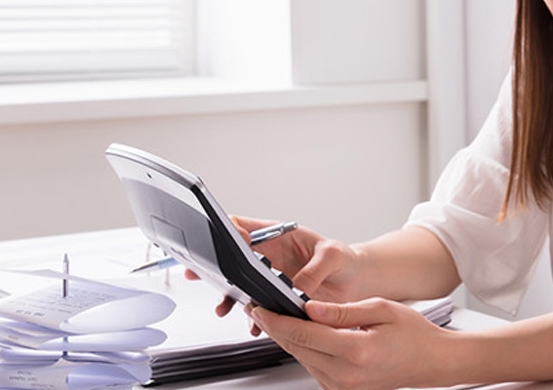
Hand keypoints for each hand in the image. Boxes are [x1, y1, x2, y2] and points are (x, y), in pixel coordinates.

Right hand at [189, 215, 366, 322]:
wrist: (356, 283)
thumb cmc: (345, 260)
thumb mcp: (333, 256)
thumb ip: (315, 268)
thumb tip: (299, 287)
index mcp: (278, 236)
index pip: (244, 226)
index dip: (229, 231)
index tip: (226, 241)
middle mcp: (269, 257)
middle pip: (231, 256)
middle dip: (212, 264)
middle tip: (196, 271)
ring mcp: (269, 278)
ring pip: (239, 285)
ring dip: (228, 296)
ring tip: (223, 307)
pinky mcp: (276, 298)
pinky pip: (257, 307)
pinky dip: (253, 317)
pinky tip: (255, 325)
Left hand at [249, 298, 454, 389]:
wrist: (432, 361)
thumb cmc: (414, 334)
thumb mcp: (380, 309)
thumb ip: (341, 311)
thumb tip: (309, 308)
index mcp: (356, 351)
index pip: (303, 334)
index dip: (277, 319)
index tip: (260, 307)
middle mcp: (346, 375)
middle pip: (296, 348)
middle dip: (277, 327)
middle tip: (263, 308)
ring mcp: (342, 386)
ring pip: (301, 358)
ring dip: (290, 339)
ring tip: (285, 317)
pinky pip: (313, 367)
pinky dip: (306, 350)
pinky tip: (308, 334)